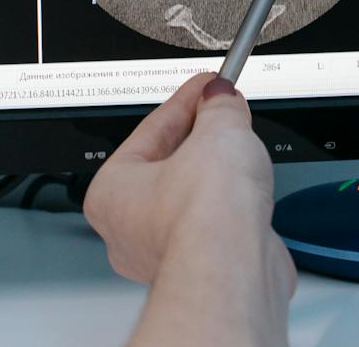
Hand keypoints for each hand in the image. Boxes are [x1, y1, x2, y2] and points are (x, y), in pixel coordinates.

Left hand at [84, 72, 292, 293]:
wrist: (234, 267)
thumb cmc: (202, 214)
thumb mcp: (217, 130)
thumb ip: (218, 106)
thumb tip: (221, 98)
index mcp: (110, 192)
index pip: (151, 131)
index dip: (186, 102)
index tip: (206, 87)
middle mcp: (129, 230)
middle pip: (168, 165)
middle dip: (201, 138)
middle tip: (224, 113)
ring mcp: (166, 255)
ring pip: (193, 199)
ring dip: (217, 175)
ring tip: (240, 150)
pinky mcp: (203, 271)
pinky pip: (216, 227)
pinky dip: (233, 209)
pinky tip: (248, 194)